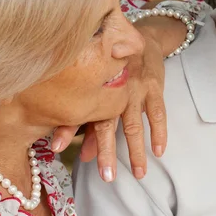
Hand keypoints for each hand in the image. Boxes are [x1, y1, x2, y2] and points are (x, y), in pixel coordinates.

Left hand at [51, 32, 166, 181]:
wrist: (141, 39)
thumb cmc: (113, 65)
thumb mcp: (96, 82)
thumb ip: (83, 114)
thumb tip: (71, 151)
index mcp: (95, 86)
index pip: (79, 109)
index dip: (67, 128)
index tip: (56, 148)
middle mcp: (113, 88)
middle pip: (108, 123)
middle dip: (105, 151)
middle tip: (106, 176)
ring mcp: (135, 88)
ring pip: (134, 123)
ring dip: (137, 150)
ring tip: (139, 174)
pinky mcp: (154, 87)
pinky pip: (157, 112)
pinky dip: (159, 132)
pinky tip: (159, 151)